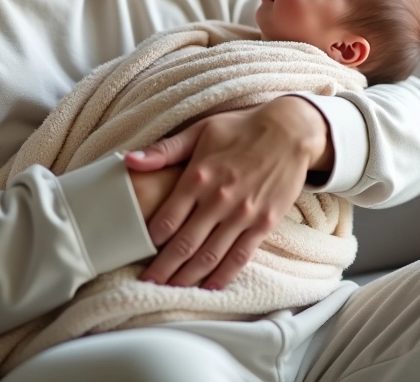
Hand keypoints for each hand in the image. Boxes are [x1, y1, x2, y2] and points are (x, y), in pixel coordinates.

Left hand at [124, 96, 330, 289]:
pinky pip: (240, 256)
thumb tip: (129, 160)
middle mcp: (218, 199)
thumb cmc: (241, 128)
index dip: (149, 241)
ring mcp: (243, 215)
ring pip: (209, 256)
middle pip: (184, 244)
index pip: (167, 219)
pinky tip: (208, 288)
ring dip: (188, 278)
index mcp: (198, 177)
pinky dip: (223, 276)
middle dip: (163, 268)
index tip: (137, 252)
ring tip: (169, 291)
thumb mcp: (200, 130)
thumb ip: (165, 150)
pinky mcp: (264, 223)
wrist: (290, 131)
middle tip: (147, 284)